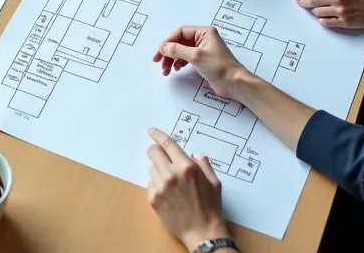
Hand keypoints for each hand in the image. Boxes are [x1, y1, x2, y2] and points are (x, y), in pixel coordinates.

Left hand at [146, 127, 231, 248]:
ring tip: (171, 183)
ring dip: (158, 170)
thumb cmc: (210, 207)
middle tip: (162, 157)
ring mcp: (160, 187)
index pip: (167, 144)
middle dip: (156, 151)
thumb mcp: (214, 182)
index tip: (152, 131)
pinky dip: (157, 185)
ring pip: (151, 168)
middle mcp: (171, 174)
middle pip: (153, 152)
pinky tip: (168, 195)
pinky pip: (150, 184)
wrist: (202, 232)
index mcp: (187, 167)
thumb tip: (194, 155)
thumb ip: (203, 164)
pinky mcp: (153, 198)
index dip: (158, 135)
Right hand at [153, 25, 250, 97]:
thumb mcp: (196, 56)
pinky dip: (179, 63)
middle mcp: (203, 39)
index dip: (168, 41)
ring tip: (166, 70)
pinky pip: (186, 58)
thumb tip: (163, 47)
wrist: (235, 83)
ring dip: (172, 59)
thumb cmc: (220, 67)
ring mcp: (203, 50)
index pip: (180, 32)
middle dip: (168, 52)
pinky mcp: (203, 61)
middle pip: (179, 42)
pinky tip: (176, 69)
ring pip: (182, 51)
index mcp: (204, 32)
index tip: (160, 52)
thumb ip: (177, 50)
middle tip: (158, 62)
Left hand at [293, 0, 363, 29]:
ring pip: (317, 12)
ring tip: (319, 10)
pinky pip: (325, 22)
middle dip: (303, 2)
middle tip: (300, 3)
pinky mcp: (343, 22)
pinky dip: (323, 20)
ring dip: (315, 11)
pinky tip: (325, 18)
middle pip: (312, 0)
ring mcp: (340, 10)